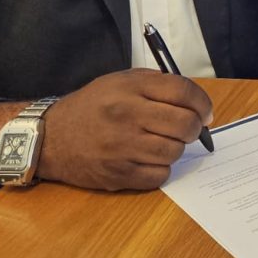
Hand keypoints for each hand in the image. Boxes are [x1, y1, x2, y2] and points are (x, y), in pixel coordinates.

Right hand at [39, 69, 213, 191]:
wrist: (51, 137)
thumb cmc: (92, 106)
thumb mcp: (121, 81)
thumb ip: (158, 85)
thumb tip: (197, 104)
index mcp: (130, 88)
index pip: (184, 92)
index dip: (203, 103)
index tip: (206, 112)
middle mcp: (127, 116)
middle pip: (185, 125)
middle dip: (194, 128)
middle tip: (188, 129)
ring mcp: (121, 148)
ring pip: (175, 152)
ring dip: (176, 149)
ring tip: (163, 143)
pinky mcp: (117, 175)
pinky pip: (159, 176)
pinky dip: (161, 169)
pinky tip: (148, 159)